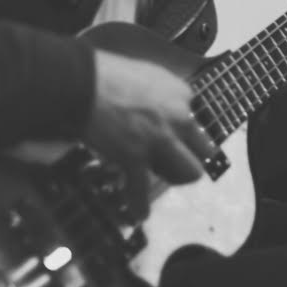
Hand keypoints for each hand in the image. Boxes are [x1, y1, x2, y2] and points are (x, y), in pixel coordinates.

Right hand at [86, 50, 217, 217]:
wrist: (83, 82)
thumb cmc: (105, 72)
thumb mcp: (144, 73)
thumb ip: (157, 92)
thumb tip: (153, 103)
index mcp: (181, 93)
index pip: (195, 118)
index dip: (182, 128)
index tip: (171, 132)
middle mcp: (178, 117)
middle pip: (203, 148)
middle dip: (190, 155)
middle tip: (174, 158)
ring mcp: (160, 140)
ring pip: (188, 172)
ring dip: (175, 177)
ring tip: (163, 179)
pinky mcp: (136, 158)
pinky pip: (142, 190)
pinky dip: (140, 204)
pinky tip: (140, 213)